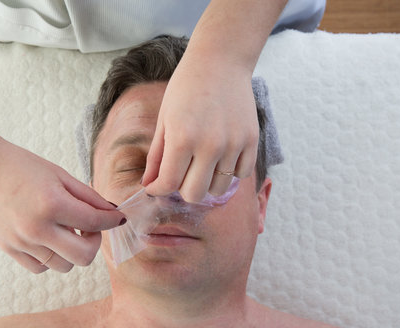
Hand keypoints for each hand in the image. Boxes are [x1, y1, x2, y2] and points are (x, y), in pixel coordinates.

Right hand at [0, 140, 124, 272]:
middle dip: (95, 242)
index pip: (95, 223)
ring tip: (68, 231)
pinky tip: (50, 238)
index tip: (118, 218)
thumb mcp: (60, 175)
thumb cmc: (21, 166)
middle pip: (84, 256)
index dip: (113, 221)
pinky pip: (40, 268)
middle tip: (90, 227)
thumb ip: (89, 196)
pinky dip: (52, 258)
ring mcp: (21, 242)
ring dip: (73, 252)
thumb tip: (113, 212)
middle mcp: (37, 228)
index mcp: (53, 204)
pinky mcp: (9, 249)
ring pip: (64, 266)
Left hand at [142, 54, 258, 202]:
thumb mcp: (164, 119)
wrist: (220, 61)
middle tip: (180, 175)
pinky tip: (221, 158)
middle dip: (182, 190)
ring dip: (206, 183)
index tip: (157, 187)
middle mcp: (210, 145)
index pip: (169, 183)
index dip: (158, 190)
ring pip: (218, 189)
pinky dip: (229, 173)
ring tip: (202, 165)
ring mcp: (234, 144)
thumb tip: (148, 185)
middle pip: (194, 194)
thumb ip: (157, 155)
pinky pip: (241, 174)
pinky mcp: (252, 141)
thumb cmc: (186, 87)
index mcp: (182, 138)